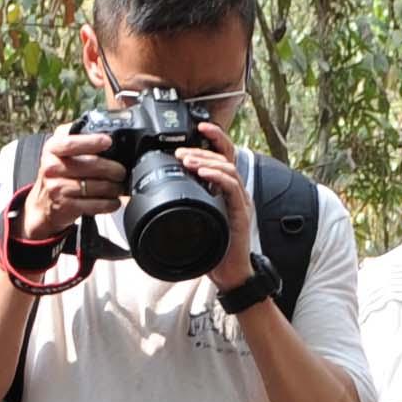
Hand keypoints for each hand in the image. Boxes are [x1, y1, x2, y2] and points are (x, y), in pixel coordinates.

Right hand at [15, 127, 130, 243]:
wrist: (43, 205)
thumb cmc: (58, 174)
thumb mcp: (60, 152)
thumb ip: (77, 138)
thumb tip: (105, 132)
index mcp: (52, 149)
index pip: (72, 143)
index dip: (92, 141)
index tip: (108, 141)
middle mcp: (52, 167)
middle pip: (90, 165)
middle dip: (113, 169)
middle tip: (121, 171)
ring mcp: (57, 188)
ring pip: (95, 186)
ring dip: (113, 188)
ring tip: (119, 187)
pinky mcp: (65, 206)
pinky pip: (94, 204)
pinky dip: (109, 204)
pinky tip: (113, 201)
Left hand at [186, 123, 259, 288]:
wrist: (231, 274)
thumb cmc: (214, 249)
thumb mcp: (196, 222)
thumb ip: (186, 204)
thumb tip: (160, 195)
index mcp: (226, 190)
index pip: (223, 156)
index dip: (213, 138)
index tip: (198, 127)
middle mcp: (235, 191)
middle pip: (224, 157)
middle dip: (201, 150)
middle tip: (180, 152)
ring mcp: (240, 200)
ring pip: (227, 168)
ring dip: (206, 161)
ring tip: (188, 160)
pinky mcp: (241, 212)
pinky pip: (232, 187)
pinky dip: (217, 177)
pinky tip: (204, 174)